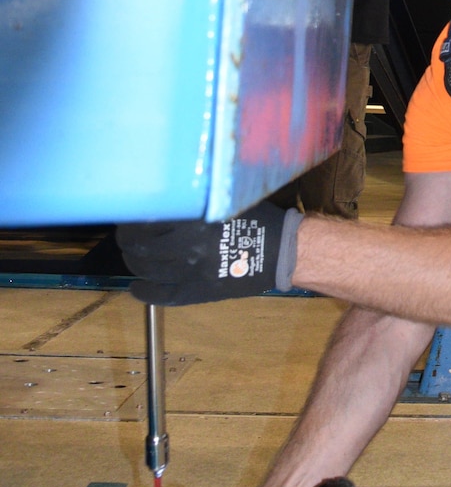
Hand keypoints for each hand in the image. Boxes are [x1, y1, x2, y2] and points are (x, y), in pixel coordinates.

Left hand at [118, 205, 298, 304]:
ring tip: (133, 255)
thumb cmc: (258, 219)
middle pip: (139, 246)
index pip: (145, 220)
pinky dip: (144, 292)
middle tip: (128, 232)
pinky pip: (162, 296)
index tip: (132, 212)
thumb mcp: (227, 199)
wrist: (285, 252)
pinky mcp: (198, 293)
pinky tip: (136, 286)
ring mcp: (191, 274)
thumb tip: (167, 190)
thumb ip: (197, 198)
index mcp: (195, 221)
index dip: (132, 217)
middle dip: (128, 239)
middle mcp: (188, 248)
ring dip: (133, 262)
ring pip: (146, 270)